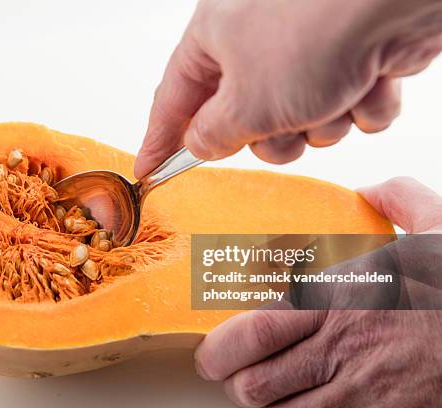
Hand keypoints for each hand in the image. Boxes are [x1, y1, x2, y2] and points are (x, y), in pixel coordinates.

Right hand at [134, 0, 441, 177]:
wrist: (396, 0)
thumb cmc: (311, 34)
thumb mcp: (245, 102)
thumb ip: (212, 135)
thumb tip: (199, 144)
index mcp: (216, 40)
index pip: (173, 100)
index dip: (159, 141)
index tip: (148, 170)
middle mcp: (257, 46)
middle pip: (244, 123)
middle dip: (271, 137)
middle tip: (280, 124)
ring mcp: (306, 56)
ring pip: (299, 126)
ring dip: (320, 126)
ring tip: (334, 98)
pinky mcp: (353, 65)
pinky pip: (343, 114)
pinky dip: (359, 109)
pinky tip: (368, 83)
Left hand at [194, 177, 441, 406]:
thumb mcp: (441, 231)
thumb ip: (399, 201)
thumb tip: (367, 191)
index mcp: (344, 300)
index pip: (255, 333)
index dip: (219, 351)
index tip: (210, 353)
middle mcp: (344, 351)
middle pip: (258, 386)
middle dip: (235, 384)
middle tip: (232, 373)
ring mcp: (363, 395)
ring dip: (266, 405)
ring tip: (265, 388)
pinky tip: (305, 404)